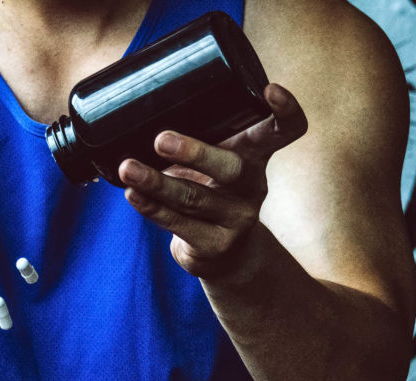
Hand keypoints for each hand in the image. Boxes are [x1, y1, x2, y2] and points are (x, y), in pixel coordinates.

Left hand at [118, 83, 307, 278]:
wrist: (226, 256)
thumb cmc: (212, 193)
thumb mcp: (215, 164)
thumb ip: (198, 140)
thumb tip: (140, 109)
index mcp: (255, 156)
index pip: (283, 132)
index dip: (285, 112)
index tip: (270, 89)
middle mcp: (252, 187)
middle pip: (231, 168)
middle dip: (195, 153)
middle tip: (160, 140)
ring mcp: (236, 219)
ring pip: (194, 198)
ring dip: (156, 183)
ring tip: (129, 168)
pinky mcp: (215, 245)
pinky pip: (178, 223)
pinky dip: (151, 207)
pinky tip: (133, 194)